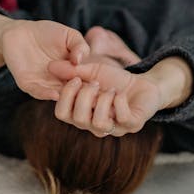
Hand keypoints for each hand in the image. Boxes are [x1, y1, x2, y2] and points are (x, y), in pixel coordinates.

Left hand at [0, 19, 90, 101]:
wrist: (20, 30)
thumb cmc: (47, 32)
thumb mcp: (69, 35)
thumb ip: (80, 45)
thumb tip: (81, 60)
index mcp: (73, 73)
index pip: (87, 84)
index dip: (96, 87)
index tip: (108, 90)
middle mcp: (60, 83)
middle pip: (74, 95)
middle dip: (84, 97)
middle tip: (94, 96)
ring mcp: (44, 85)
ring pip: (58, 97)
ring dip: (67, 97)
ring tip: (77, 95)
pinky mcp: (28, 84)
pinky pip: (38, 92)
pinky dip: (46, 94)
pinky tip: (56, 94)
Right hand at [47, 59, 163, 136]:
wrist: (143, 83)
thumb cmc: (114, 79)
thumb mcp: (91, 71)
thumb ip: (73, 70)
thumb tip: (50, 66)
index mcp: (81, 113)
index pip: (61, 113)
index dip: (66, 96)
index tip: (76, 79)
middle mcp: (94, 125)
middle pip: (78, 119)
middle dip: (85, 96)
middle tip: (95, 83)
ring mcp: (114, 128)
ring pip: (99, 123)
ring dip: (103, 101)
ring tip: (110, 90)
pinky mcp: (132, 124)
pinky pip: (122, 118)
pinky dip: (119, 102)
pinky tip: (120, 94)